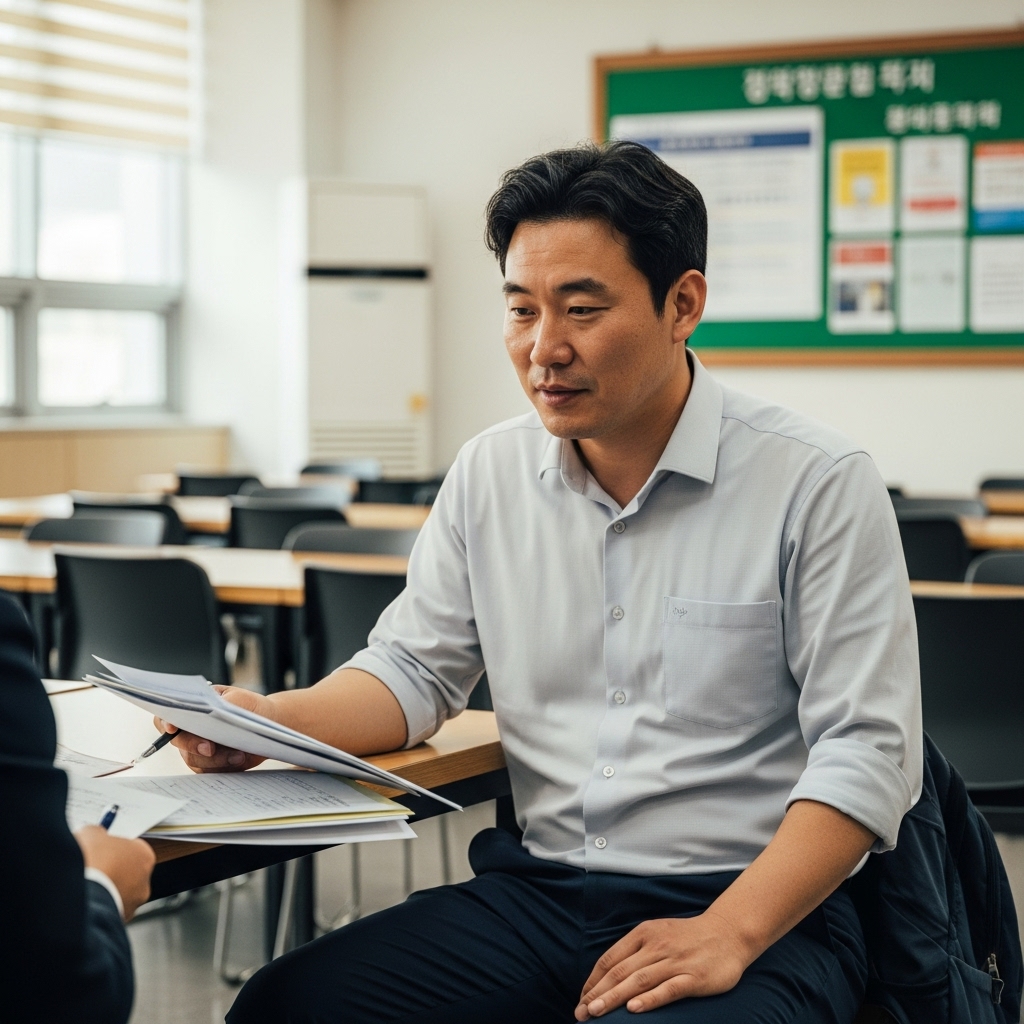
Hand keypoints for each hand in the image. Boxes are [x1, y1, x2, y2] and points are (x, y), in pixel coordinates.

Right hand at [75, 826, 155, 921]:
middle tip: (90, 869)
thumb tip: (95, 836)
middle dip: (111, 872)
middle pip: (127, 873)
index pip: (132, 850)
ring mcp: (132, 904)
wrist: (81, 894)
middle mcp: (145, 881)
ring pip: (117, 894)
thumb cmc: (90, 859)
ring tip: (83, 887)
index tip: (99, 850)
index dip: (114, 850)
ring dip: (104, 891)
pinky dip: (97, 907)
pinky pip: (107, 910)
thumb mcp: (91, 833)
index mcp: (145, 856)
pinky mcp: (117, 921)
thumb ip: (98, 833)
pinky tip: (82, 902)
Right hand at [154, 686, 274, 772]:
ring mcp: (197, 749)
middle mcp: (190, 729)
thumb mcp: (239, 698)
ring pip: (194, 759)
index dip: (165, 722)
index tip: (173, 728)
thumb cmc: (250, 707)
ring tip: (238, 753)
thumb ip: (221, 702)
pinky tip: (239, 758)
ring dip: (216, 758)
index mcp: (193, 707)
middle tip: (210, 747)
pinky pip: (209, 771)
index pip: (168, 715)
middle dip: (193, 745)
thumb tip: (209, 709)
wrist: (268, 724)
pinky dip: (224, 765)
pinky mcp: (209, 764)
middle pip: (178, 741)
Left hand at [575, 911, 751, 1018]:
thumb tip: (609, 974)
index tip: (581, 999)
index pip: (610, 959)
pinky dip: (649, 999)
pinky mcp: (694, 977)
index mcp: (644, 934)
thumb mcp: (658, 934)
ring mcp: (675, 961)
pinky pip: (668, 989)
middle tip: (581, 1013)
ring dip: (614, 998)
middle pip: (620, 972)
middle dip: (597, 994)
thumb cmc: (688, 938)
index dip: (593, 980)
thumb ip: (636, 951)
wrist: (728, 933)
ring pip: (638, 981)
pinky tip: (633, 1009)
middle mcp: (656, 946)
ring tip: (596, 1012)